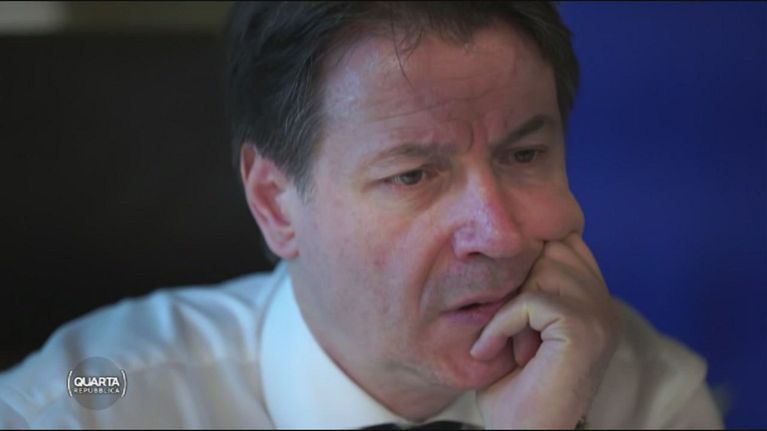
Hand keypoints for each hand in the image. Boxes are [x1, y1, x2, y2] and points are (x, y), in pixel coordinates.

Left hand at [470, 232, 620, 427]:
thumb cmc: (515, 387)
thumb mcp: (522, 324)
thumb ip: (529, 285)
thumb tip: (509, 240)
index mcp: (596, 303)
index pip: (569, 243)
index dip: (531, 257)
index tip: (505, 294)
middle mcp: (605, 307)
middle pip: (555, 248)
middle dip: (521, 279)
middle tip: (508, 326)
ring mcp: (600, 317)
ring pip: (543, 269)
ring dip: (511, 305)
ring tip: (503, 341)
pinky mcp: (584, 330)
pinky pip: (529, 301)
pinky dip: (502, 324)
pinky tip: (491, 350)